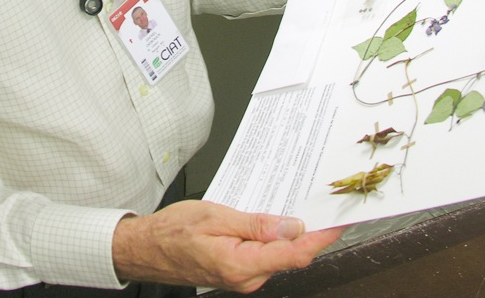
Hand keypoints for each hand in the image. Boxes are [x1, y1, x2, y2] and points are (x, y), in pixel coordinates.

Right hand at [112, 199, 344, 291]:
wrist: (145, 249)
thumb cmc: (172, 231)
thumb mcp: (216, 216)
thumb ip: (257, 224)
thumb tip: (293, 227)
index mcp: (242, 264)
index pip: (294, 254)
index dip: (321, 238)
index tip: (339, 223)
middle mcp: (246, 278)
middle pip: (290, 256)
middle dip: (308, 232)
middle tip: (320, 204)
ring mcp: (242, 279)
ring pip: (277, 256)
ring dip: (288, 235)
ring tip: (292, 207)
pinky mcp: (237, 274)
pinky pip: (263, 257)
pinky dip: (271, 240)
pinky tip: (270, 222)